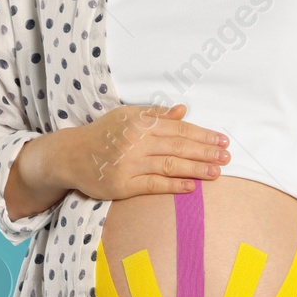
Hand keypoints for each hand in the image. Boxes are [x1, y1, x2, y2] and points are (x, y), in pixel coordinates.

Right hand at [67, 103, 230, 200]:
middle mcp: (136, 142)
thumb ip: (155, 114)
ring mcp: (129, 164)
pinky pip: (153, 185)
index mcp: (140, 123)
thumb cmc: (102, 134)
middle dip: (206, 151)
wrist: (70, 155)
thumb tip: (183, 110)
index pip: (179, 128)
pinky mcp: (122, 185)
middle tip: (227, 156)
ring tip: (217, 172)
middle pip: (178, 146)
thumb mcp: (126, 116)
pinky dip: (173, 186)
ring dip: (196, 169)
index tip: (222, 140)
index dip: (203, 134)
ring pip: (170, 165)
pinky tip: (191, 186)